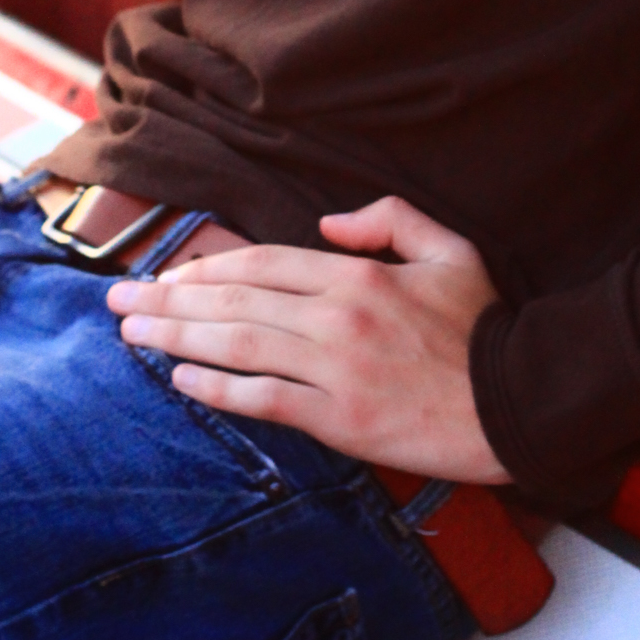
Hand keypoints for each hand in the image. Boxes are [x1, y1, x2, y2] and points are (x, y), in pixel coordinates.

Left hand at [106, 195, 507, 482]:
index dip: (208, 268)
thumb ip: (387, 219)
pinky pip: (266, 400)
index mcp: (356, 275)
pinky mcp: (342, 420)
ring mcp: (336, 370)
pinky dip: (218, 389)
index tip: (169, 275)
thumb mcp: (448, 248)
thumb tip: (331, 222)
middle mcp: (336, 317)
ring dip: (176, 338)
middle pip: (235, 301)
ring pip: (238, 345)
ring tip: (132, 333)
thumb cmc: (484, 326)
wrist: (520, 400)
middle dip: (169, 299)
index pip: (262, 264)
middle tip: (119, 300)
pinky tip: (182, 379)